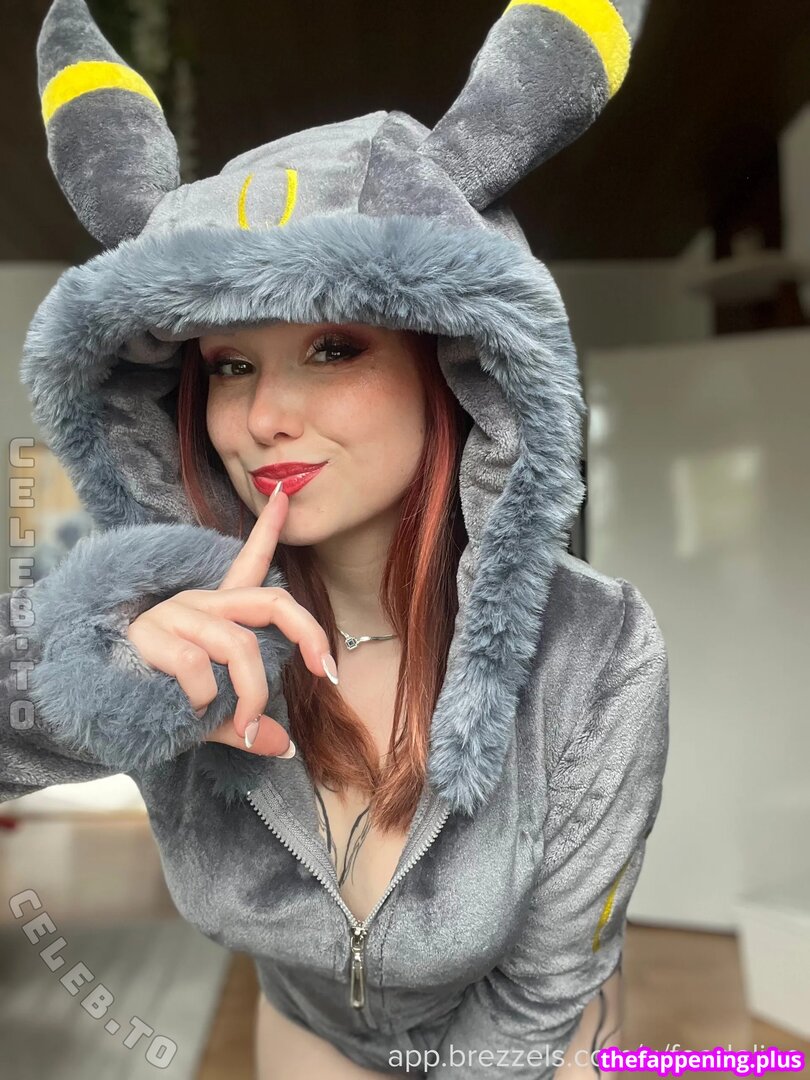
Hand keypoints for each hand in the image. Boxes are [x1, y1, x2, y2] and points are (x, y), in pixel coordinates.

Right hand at [125, 485, 334, 755]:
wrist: (95, 708)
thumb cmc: (158, 701)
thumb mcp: (212, 712)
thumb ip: (246, 724)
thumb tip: (284, 747)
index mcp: (216, 612)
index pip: (249, 563)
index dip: (270, 528)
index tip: (286, 495)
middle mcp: (200, 604)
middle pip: (270, 602)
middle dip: (309, 633)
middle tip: (326, 672)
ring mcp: (175, 615)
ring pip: (238, 647)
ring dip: (250, 695)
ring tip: (243, 726)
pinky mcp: (149, 634)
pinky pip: (196, 666)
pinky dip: (203, 698)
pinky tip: (190, 710)